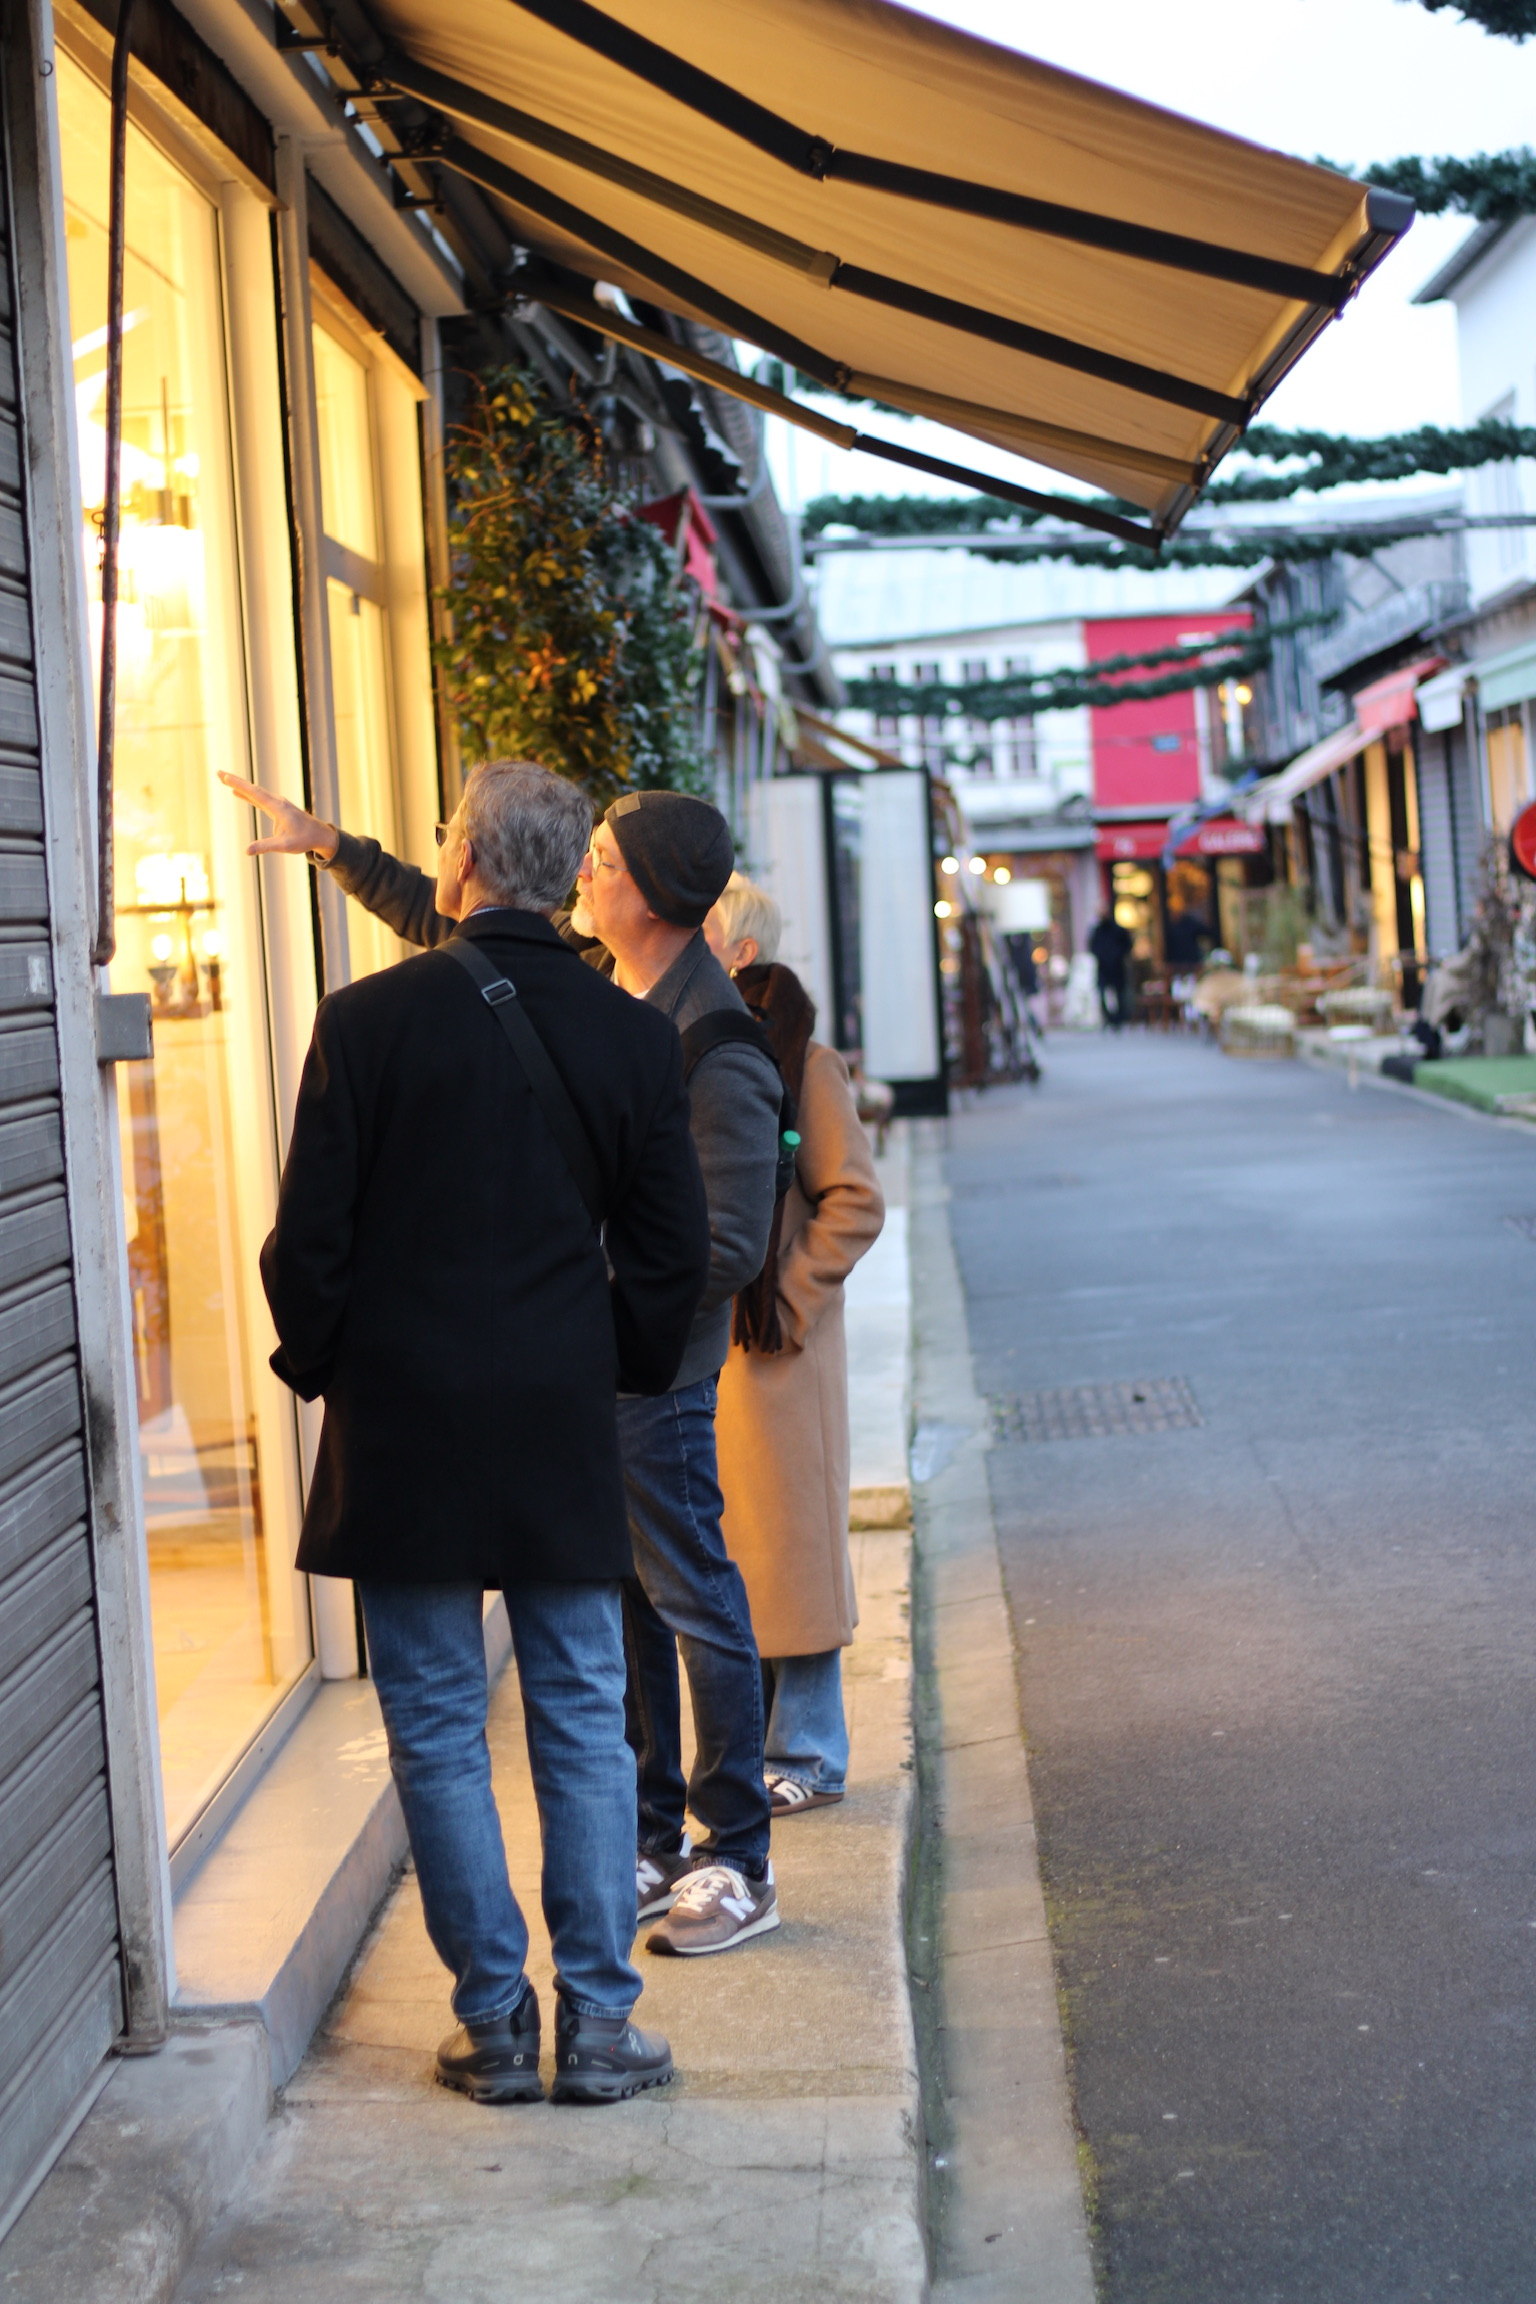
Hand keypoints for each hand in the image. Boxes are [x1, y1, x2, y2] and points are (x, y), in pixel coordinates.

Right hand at [219, 771, 337, 861]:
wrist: (319, 835)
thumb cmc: (304, 840)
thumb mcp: (284, 846)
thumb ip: (265, 846)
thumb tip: (247, 851)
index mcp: (277, 807)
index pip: (254, 793)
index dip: (239, 785)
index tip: (226, 777)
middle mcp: (276, 801)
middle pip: (252, 788)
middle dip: (235, 780)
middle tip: (218, 772)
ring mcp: (277, 803)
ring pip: (255, 792)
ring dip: (239, 785)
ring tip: (224, 779)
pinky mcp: (277, 808)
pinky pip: (259, 798)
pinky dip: (247, 794)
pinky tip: (238, 792)